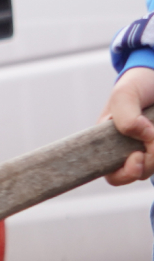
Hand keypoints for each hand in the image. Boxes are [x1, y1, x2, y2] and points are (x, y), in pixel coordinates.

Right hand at [101, 65, 153, 184]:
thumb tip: (144, 137)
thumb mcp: (124, 94)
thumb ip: (126, 116)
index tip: (138, 158)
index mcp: (110, 143)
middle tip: (153, 135)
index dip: (124, 174)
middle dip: (149, 160)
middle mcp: (130, 151)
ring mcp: (150, 151)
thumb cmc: (137, 85)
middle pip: (140, 172)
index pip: (113, 174)